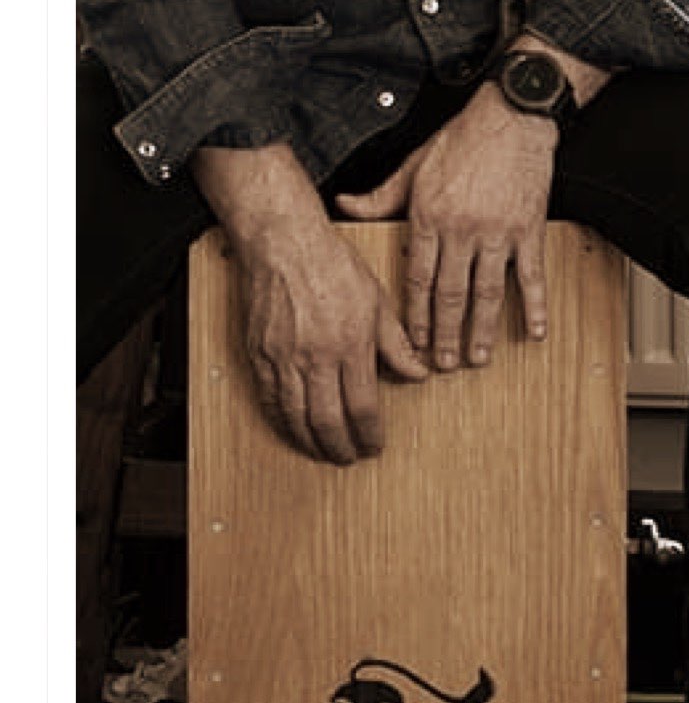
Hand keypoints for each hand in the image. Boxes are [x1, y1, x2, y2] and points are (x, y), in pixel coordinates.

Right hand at [194, 145, 426, 465]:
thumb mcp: (379, 301)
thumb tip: (417, 374)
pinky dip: (282, 422)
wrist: (284, 244)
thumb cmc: (333, 265)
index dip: (369, 432)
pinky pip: (269, 400)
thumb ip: (397, 344)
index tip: (375, 445)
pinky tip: (293, 429)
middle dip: (341, 446)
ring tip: (323, 451)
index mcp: (350, 344)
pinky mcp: (258, 354)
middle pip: (326, 419)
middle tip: (350, 457)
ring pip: (295, 416)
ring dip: (310, 441)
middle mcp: (315, 357)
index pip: (362, 405)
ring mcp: (282, 358)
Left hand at [336, 89, 556, 370]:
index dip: (416, 316)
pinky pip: (531, 274)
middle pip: (451, 294)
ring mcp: (498, 231)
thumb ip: (379, 196)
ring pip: (487, 292)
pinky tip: (535, 330)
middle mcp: (461, 229)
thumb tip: (343, 205)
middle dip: (445, 334)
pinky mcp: (529, 227)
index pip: (418, 280)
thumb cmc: (462, 140)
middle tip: (443, 365)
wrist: (510, 117)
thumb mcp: (412, 167)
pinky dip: (535, 305)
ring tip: (478, 358)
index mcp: (428, 217)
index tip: (414, 344)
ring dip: (482, 330)